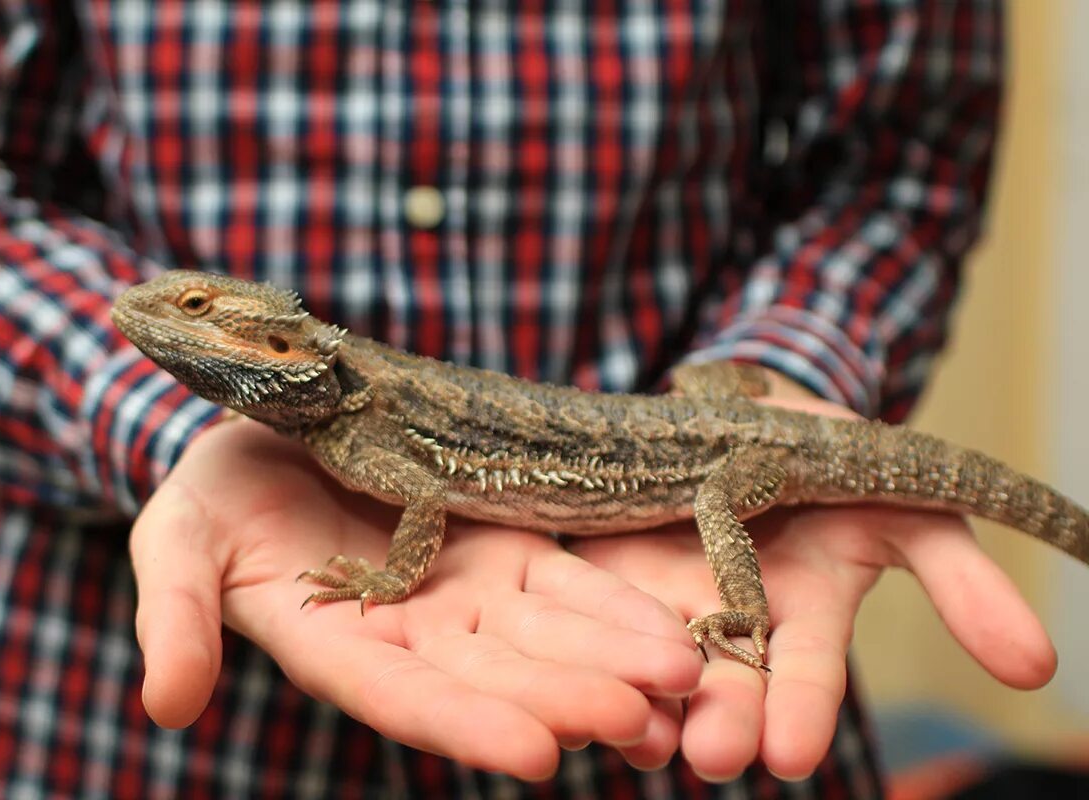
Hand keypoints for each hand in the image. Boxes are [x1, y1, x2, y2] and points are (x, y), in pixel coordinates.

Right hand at [129, 419, 701, 779]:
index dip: (466, 726)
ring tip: (687, 680)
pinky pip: (570, 582)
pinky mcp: (506, 547)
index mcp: (338, 645)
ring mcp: (468, 593)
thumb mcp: (177, 542)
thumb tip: (166, 706)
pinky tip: (676, 631)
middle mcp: (415, 635)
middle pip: (499, 677)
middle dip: (571, 698)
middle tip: (645, 719)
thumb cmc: (212, 492)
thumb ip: (177, 617)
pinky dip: (619, 608)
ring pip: (551, 636)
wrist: (271, 432)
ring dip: (616, 661)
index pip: (405, 698)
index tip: (536, 756)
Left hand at [567, 380, 1056, 781]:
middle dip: (721, 720)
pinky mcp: (602, 569)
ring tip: (644, 733)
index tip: (793, 755)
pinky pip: (587, 609)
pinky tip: (575, 669)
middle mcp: (729, 622)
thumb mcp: (907, 508)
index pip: (805, 677)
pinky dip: (584, 640)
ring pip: (650, 661)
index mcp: (802, 615)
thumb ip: (961, 585)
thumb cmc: (838, 462)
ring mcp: (661, 597)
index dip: (802, 712)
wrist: (749, 409)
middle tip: (712, 756)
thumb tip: (1041, 669)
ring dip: (649, 699)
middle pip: (723, 683)